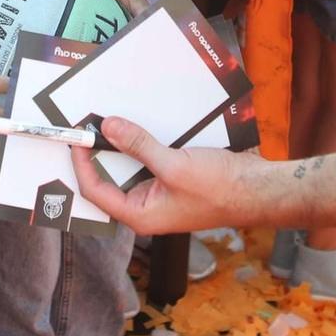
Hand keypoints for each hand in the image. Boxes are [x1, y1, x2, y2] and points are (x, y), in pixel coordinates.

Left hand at [71, 116, 263, 234]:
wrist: (259, 190)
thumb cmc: (220, 188)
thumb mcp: (174, 165)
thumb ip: (139, 146)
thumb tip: (109, 127)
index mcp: (139, 215)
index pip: (96, 190)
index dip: (82, 163)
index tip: (76, 136)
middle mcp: (146, 207)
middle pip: (110, 178)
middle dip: (99, 152)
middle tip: (90, 123)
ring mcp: (160, 193)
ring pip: (130, 167)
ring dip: (122, 145)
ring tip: (110, 120)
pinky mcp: (173, 179)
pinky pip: (149, 160)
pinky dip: (142, 143)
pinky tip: (140, 124)